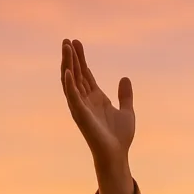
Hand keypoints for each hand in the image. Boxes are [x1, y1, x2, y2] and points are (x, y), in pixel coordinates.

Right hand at [60, 38, 134, 168]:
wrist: (117, 154)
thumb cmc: (120, 136)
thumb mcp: (127, 111)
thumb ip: (125, 95)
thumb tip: (125, 78)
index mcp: (96, 97)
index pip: (85, 73)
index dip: (81, 58)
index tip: (77, 42)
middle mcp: (86, 100)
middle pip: (76, 73)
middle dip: (71, 57)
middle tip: (67, 40)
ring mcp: (81, 106)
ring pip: (71, 81)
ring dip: (68, 65)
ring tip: (66, 48)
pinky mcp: (81, 115)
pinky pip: (72, 97)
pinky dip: (69, 84)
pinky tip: (68, 71)